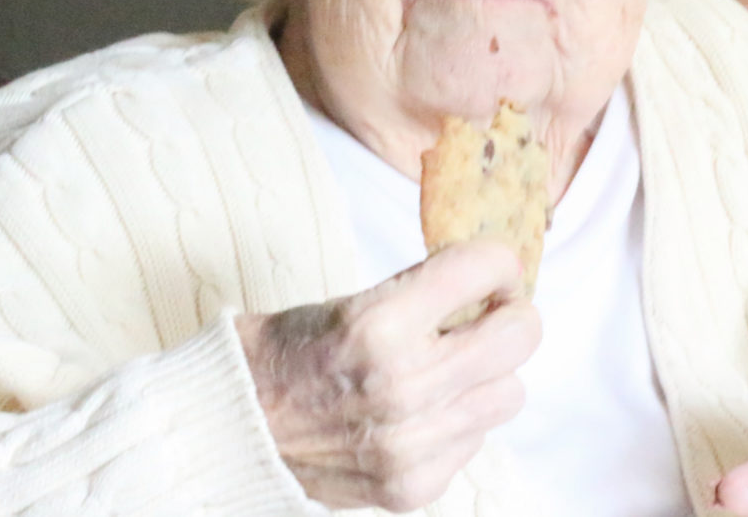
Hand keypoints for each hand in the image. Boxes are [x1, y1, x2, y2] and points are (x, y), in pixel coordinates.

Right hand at [236, 241, 540, 510]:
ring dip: (487, 374)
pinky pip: (474, 441)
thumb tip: (486, 284)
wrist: (228, 426)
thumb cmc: (278, 355)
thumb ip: (417, 296)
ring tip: (449, 367)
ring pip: (510, 394)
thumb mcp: (343, 302)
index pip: (484, 270)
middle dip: (510, 316)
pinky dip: (457, 422)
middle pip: (519, 337)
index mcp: (378, 323)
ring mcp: (412, 444)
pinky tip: (418, 410)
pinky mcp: (413, 485)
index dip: (496, 262)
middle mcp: (404, 385)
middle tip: (490, 312)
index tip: (492, 269)